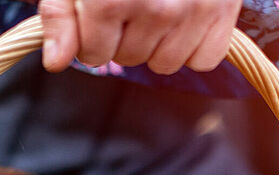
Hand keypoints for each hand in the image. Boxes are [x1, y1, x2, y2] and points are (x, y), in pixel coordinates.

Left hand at [39, 0, 241, 74]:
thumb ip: (60, 13)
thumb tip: (56, 61)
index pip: (94, 55)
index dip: (90, 36)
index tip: (99, 11)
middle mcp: (155, 9)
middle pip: (128, 59)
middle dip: (124, 36)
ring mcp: (193, 12)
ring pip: (165, 65)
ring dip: (158, 43)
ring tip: (158, 5)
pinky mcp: (222, 12)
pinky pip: (203, 60)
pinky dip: (194, 46)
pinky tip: (185, 18)